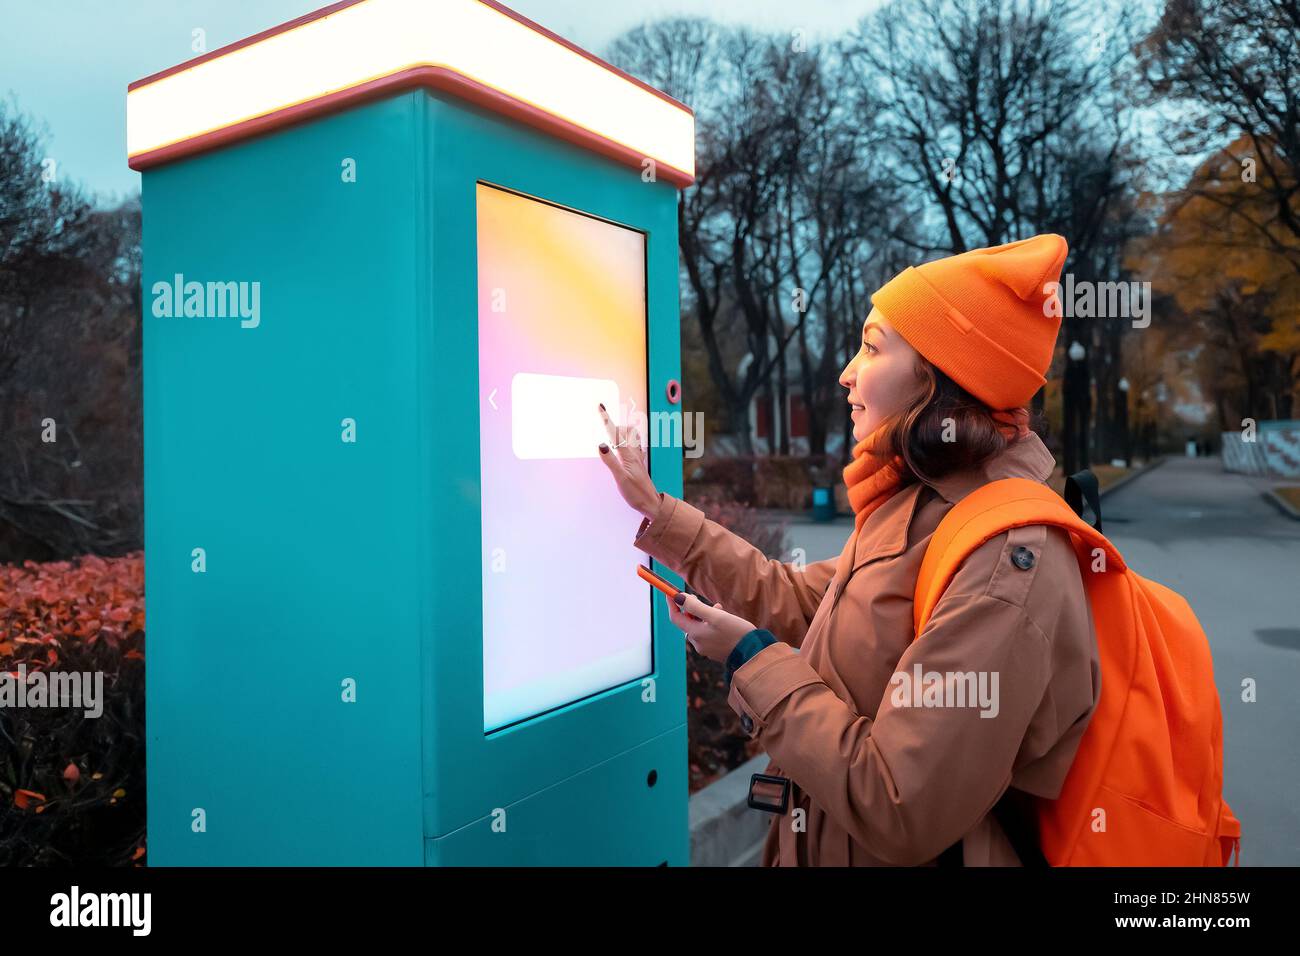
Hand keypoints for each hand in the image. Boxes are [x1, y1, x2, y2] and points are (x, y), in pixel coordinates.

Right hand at [596, 402, 659, 518]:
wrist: (651, 504)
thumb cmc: (635, 494)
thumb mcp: (620, 479)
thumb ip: (610, 461)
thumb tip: (601, 444)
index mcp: (628, 455)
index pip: (615, 433)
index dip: (606, 419)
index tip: (600, 407)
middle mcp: (634, 453)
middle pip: (624, 430)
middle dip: (614, 423)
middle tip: (603, 419)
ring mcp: (638, 458)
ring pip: (632, 436)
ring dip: (622, 431)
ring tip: (612, 433)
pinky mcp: (639, 464)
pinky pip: (635, 446)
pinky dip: (628, 440)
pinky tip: (625, 445)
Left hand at [665, 591, 757, 663]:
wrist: (753, 653)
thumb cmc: (736, 632)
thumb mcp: (716, 616)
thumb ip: (696, 607)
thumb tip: (678, 598)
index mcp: (695, 634)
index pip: (675, 618)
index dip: (672, 604)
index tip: (670, 591)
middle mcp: (698, 643)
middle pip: (688, 622)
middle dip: (692, 609)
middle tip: (699, 598)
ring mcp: (706, 648)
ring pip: (699, 627)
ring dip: (704, 616)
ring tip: (718, 608)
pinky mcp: (715, 650)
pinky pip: (708, 634)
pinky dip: (711, 624)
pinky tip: (724, 619)